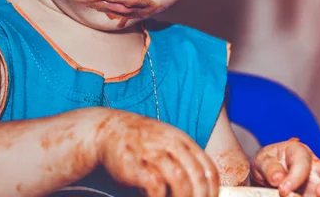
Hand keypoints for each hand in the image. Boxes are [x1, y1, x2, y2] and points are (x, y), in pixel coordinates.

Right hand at [95, 110, 218, 196]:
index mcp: (182, 139)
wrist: (107, 129)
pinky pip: (155, 184)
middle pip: (196, 176)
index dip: (212, 192)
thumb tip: (203, 187)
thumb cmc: (140, 140)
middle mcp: (169, 143)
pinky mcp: (133, 164)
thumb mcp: (167, 141)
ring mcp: (151, 152)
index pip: (208, 169)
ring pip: (179, 178)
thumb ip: (184, 158)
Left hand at [251, 138, 319, 195]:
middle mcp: (319, 167)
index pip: (303, 163)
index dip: (294, 178)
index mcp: (299, 153)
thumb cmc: (268, 167)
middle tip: (319, 195)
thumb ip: (269, 168)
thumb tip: (278, 178)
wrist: (269, 179)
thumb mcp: (262, 162)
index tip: (283, 190)